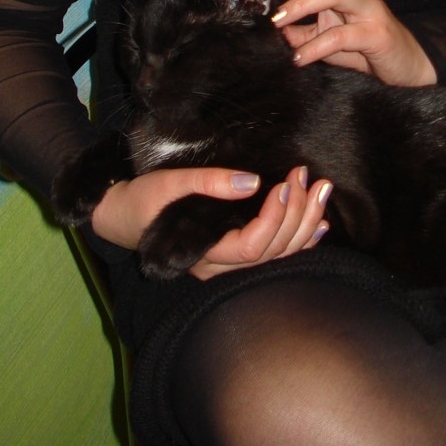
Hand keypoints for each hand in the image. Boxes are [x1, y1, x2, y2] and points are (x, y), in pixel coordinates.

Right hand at [91, 164, 331, 281]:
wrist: (123, 215)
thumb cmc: (144, 200)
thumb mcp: (170, 183)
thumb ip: (209, 183)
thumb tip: (252, 182)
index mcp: (202, 251)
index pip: (251, 245)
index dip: (276, 216)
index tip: (286, 182)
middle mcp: (218, 267)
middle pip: (272, 252)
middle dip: (298, 214)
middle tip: (310, 178)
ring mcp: (228, 265)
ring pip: (278, 256)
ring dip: (306, 224)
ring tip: (321, 191)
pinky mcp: (234, 255)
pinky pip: (274, 255)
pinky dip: (301, 240)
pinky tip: (320, 224)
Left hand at [258, 0, 435, 86]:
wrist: (405, 64)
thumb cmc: (363, 44)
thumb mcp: (325, 34)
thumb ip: (300, 30)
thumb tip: (272, 30)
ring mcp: (369, 9)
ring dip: (301, 3)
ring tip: (277, 21)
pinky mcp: (377, 34)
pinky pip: (343, 36)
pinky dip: (316, 46)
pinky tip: (299, 58)